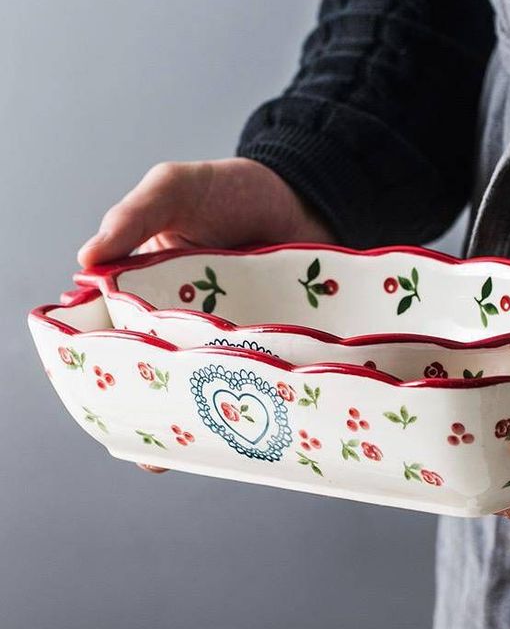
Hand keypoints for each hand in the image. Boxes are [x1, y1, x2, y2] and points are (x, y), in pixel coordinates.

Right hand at [79, 157, 335, 472]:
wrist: (303, 194)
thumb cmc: (230, 188)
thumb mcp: (175, 189)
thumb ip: (134, 216)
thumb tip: (86, 260)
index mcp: (152, 290)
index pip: (121, 334)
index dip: (113, 365)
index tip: (108, 397)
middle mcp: (191, 319)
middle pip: (169, 369)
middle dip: (162, 403)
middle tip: (161, 436)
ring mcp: (235, 332)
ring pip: (216, 379)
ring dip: (212, 408)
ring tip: (207, 440)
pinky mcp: (277, 337)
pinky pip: (266, 371)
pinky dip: (263, 391)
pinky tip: (263, 416)